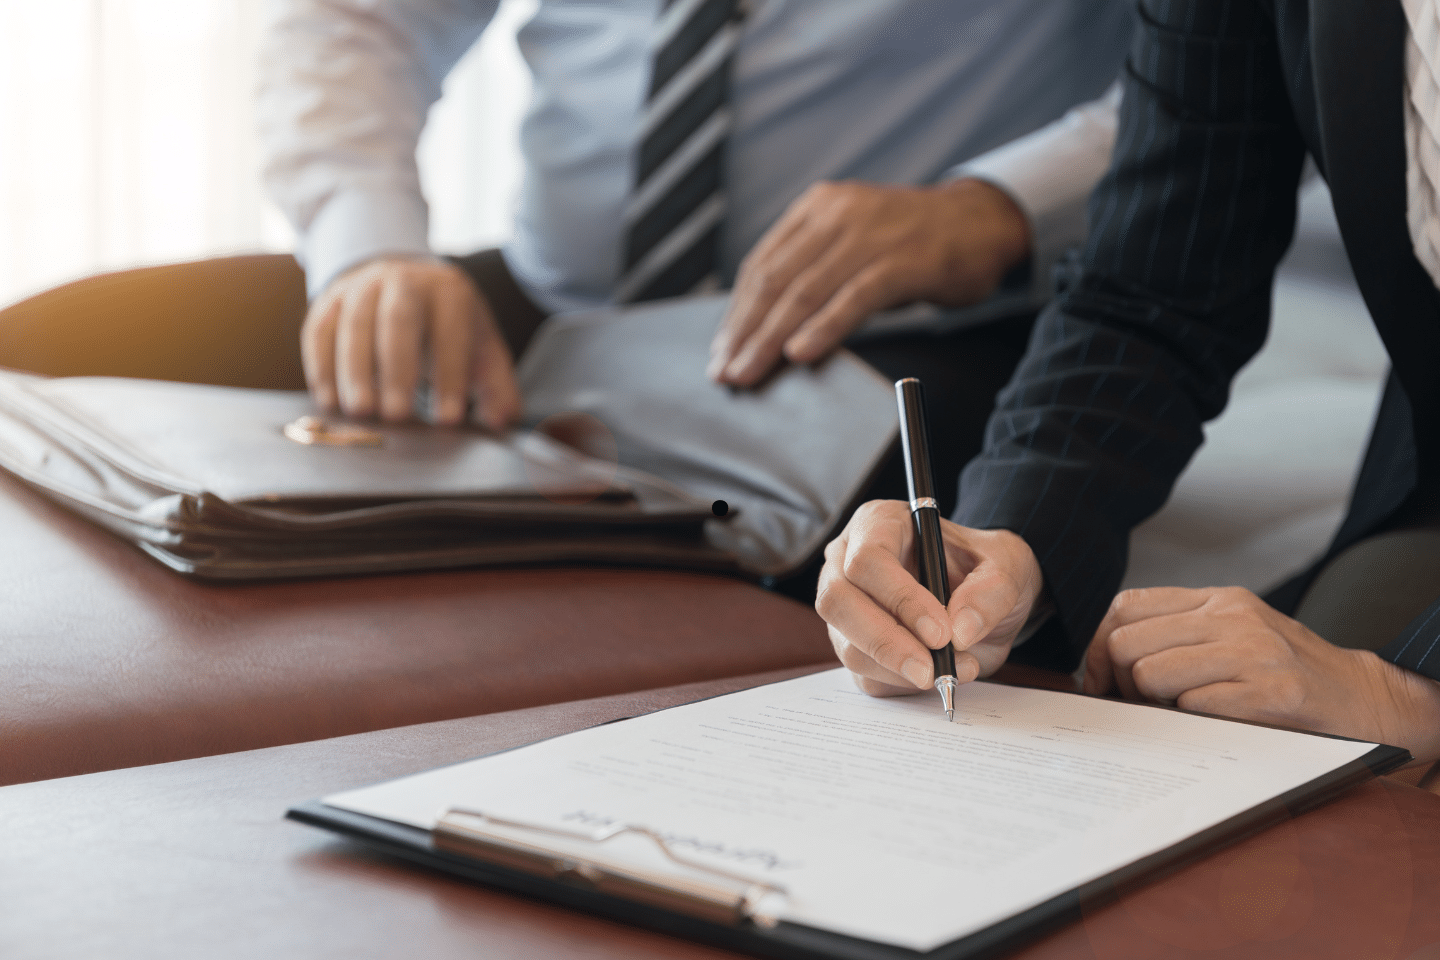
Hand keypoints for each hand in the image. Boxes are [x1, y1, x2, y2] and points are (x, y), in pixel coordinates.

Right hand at [301, 257, 520, 428]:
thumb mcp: (480, 349)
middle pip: (398, 319)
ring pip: (354, 324)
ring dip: (354, 371)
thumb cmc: (448, 327)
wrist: (404, 282)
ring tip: (360, 413)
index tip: (447, 420)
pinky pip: (319, 330)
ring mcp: (362, 286)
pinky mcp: (329, 300)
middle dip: (396, 369)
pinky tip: (329, 401)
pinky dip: (321, 366)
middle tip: (397, 416)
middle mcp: (404, 281)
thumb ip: (497, 386)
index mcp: (449, 292)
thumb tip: (501, 421)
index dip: (450, 376)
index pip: (451, 332)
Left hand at [708, 178, 1029, 385]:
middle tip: (725, 372)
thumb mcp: (852, 244)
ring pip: (807, 291)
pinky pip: (855, 298)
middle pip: (776, 280)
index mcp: (817, 208)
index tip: (721, 351)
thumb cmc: (910, 244)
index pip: (762, 265)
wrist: (981, 221)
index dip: (737, 312)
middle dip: (745, 331)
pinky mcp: (905, 260)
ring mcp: (872, 234)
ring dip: (772, 339)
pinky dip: (824, 328)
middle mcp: (838, 214)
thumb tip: (764, 327)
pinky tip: (802, 352)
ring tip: (750, 372)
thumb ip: (812, 271)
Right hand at [816, 500, 1043, 696]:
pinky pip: (864, 675)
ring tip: (953, 668)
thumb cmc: (985, 567)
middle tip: (931, 670)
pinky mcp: (854, 646)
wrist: (985, 598)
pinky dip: (902, 684)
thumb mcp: (1008, 565)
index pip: (868, 560)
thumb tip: (960, 630)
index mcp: (880, 524)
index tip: (941, 632)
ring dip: (899, 669)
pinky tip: (939, 672)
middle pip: (838, 602)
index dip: (900, 599)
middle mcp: (848, 562)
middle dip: (886, 642)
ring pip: (848, 646)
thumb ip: (990, 592)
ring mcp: (846, 608)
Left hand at [1084, 586, 1439, 761]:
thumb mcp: (1234, 632)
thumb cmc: (1286, 670)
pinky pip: (1192, 706)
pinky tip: (1215, 720)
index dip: (1097, 647)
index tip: (1099, 679)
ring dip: (1154, 703)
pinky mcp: (1271, 692)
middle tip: (1138, 703)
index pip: (1126, 607)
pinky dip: (1192, 719)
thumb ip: (1179, 631)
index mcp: (1218, 599)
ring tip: (1179, 710)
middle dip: (1118, 681)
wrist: (1364, 697)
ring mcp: (1253, 653)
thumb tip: (1103, 656)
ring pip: (1151, 674)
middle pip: (1127, 643)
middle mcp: (1233, 617)